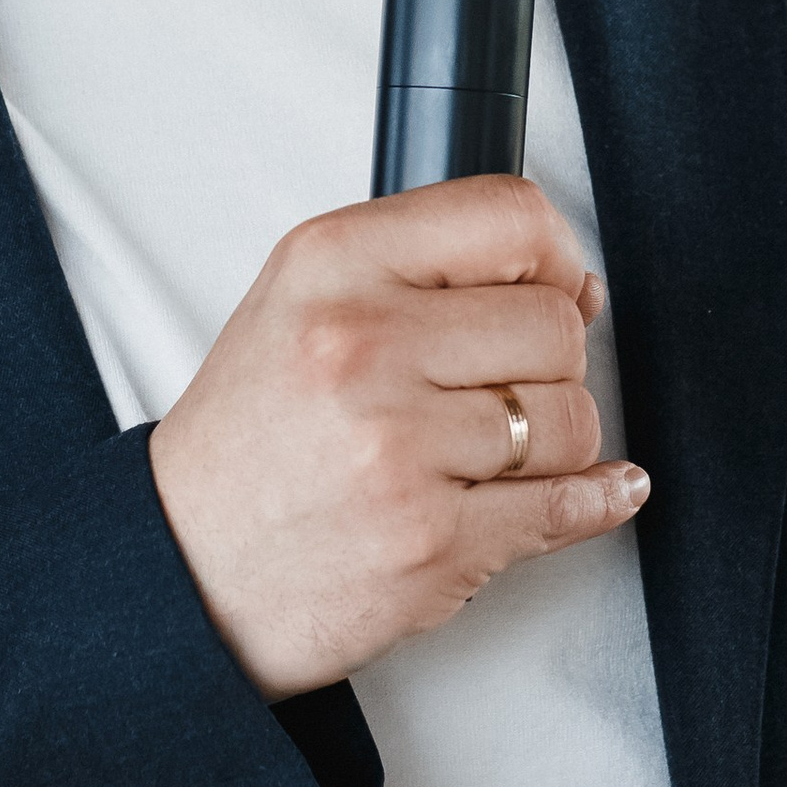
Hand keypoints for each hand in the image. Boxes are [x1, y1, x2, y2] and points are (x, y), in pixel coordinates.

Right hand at [147, 176, 649, 699]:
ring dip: (556, 441)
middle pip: (556, 325)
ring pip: (570, 418)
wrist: (186, 569)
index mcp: (334, 265)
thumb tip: (576, 286)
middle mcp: (364, 346)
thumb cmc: (250, 440)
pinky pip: (568, 504)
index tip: (556, 287)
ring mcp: (400, 450)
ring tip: (496, 451)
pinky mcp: (433, 543)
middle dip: (551, 361)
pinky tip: (600, 489)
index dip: (556, 256)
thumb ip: (424, 269)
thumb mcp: (303, 300)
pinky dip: (596, 499)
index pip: (511, 217)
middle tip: (503, 386)